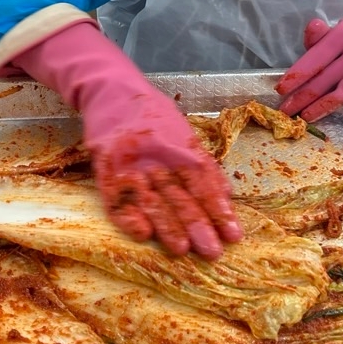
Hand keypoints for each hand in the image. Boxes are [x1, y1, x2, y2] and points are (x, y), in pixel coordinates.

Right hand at [9, 21, 241, 258]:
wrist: (111, 91)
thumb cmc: (153, 115)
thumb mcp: (183, 132)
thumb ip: (202, 164)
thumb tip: (227, 194)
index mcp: (182, 148)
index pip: (205, 184)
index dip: (219, 210)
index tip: (233, 235)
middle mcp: (160, 157)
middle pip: (182, 196)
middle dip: (199, 226)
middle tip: (212, 252)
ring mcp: (132, 165)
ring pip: (153, 201)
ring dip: (168, 227)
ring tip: (182, 249)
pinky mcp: (108, 171)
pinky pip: (118, 200)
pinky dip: (129, 218)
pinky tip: (143, 234)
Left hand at [276, 17, 342, 119]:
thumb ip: (327, 40)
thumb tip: (311, 28)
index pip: (316, 52)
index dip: (297, 72)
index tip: (281, 87)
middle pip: (321, 69)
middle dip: (299, 91)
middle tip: (284, 108)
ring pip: (333, 83)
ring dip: (311, 101)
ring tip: (298, 115)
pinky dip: (329, 104)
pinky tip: (316, 113)